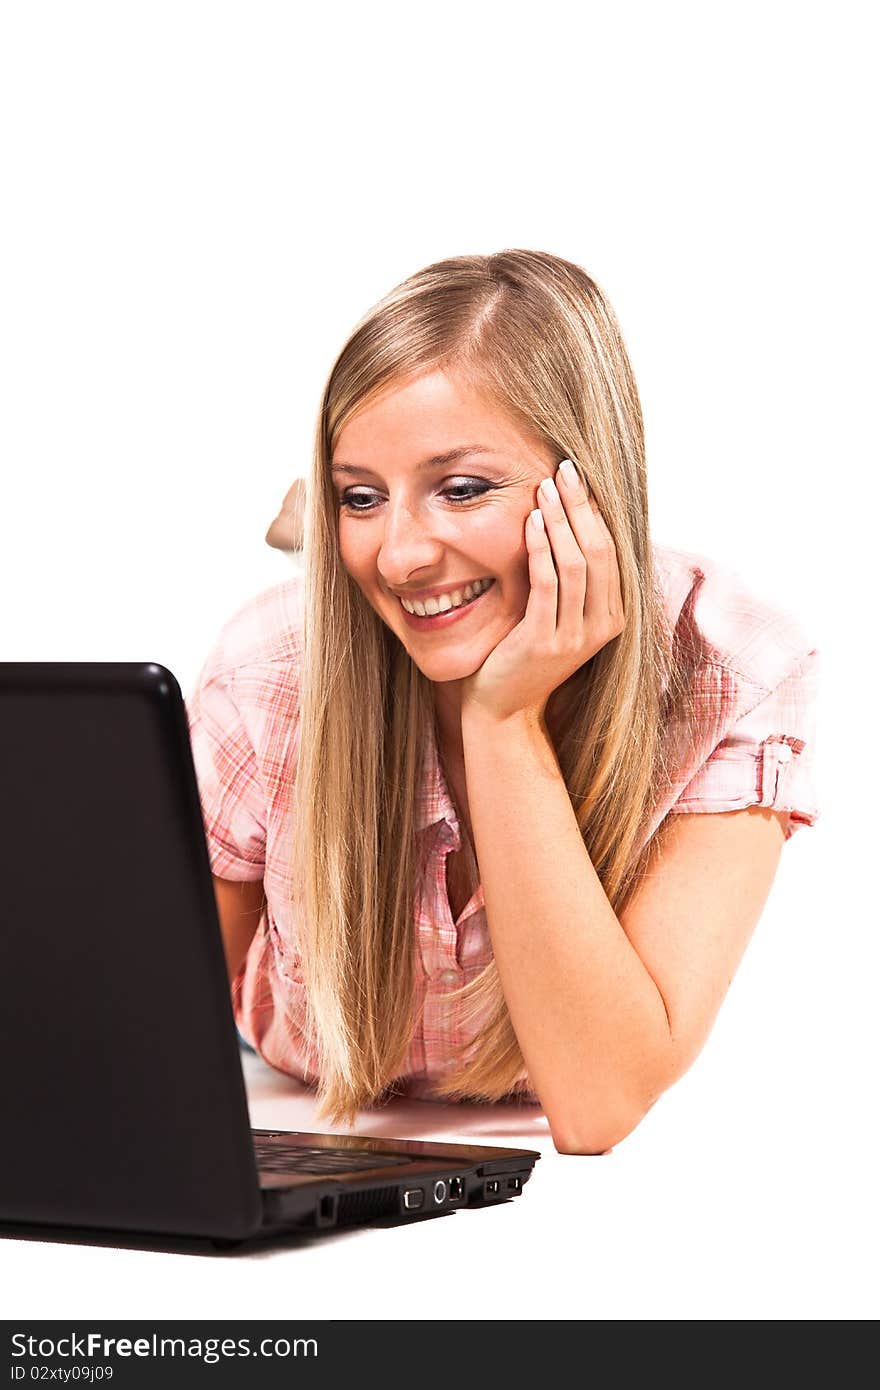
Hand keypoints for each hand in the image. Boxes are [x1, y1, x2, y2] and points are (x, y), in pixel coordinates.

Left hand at [460, 459, 624, 724]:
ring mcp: (575, 636)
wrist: (503, 708)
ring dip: (559, 520)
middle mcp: (601, 626)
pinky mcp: (545, 641)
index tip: (577, 479)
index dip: (595, 512)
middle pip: (598, 551)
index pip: (610, 552)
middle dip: (580, 506)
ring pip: (575, 563)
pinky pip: (547, 583)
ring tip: (543, 488)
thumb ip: (570, 583)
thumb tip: (569, 525)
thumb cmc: (525, 656)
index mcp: (611, 617)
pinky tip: (529, 522)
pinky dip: (539, 548)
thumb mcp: (557, 617)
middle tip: (563, 471)